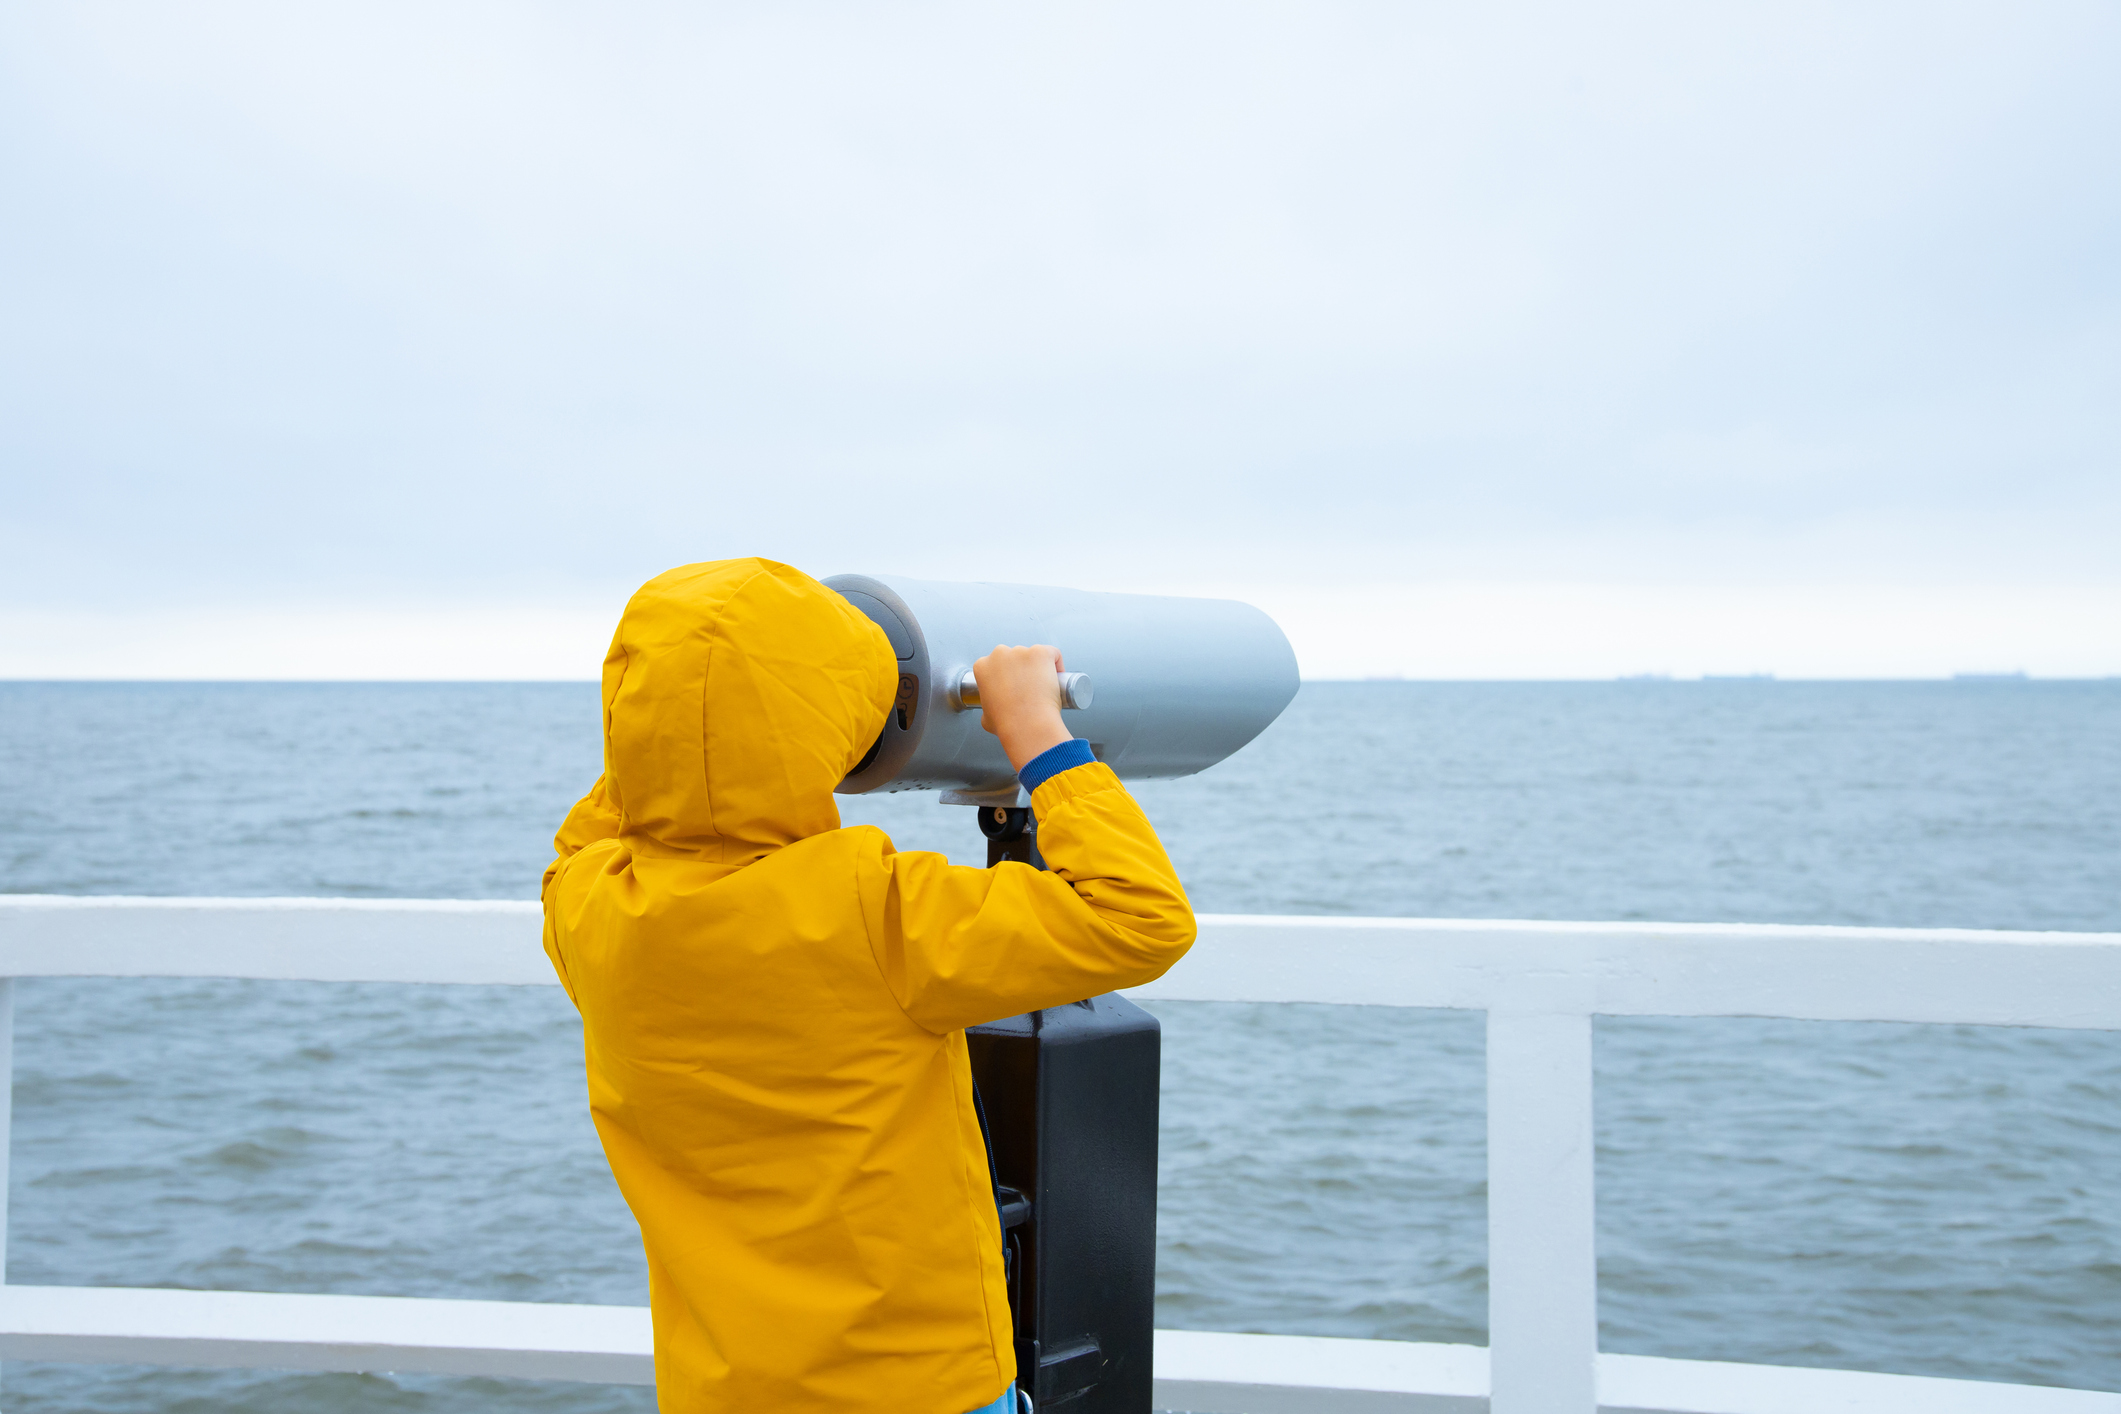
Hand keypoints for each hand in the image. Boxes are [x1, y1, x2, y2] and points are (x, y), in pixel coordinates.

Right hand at [972, 644, 1072, 771]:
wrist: (1027, 725)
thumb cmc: (1008, 723)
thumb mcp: (986, 717)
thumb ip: (988, 708)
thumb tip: (995, 710)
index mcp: (983, 667)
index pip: (995, 665)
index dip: (1006, 677)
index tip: (1014, 687)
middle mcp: (999, 654)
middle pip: (1014, 657)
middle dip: (1021, 670)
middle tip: (1029, 688)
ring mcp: (1021, 652)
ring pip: (1033, 655)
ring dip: (1038, 667)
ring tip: (1044, 687)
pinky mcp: (1040, 653)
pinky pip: (1052, 653)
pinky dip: (1056, 663)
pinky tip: (1057, 676)